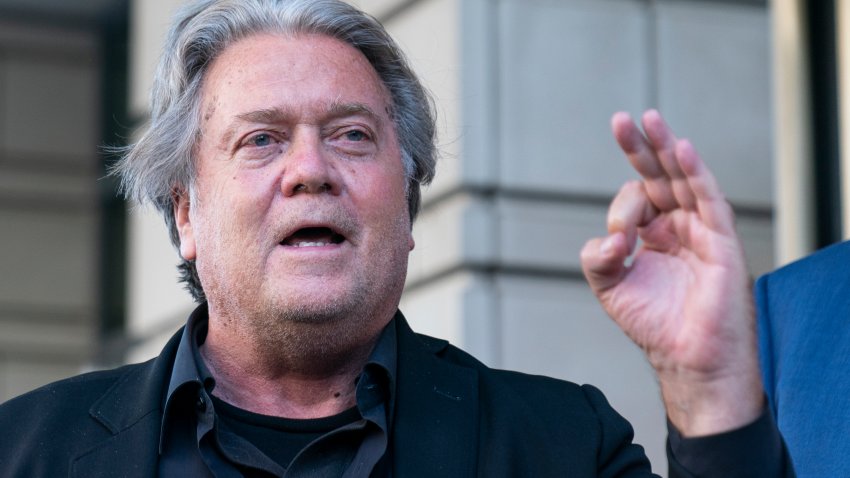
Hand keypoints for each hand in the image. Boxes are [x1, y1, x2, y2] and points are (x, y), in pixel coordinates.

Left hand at [580, 110, 762, 436]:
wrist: (686, 358)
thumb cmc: (654, 325)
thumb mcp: (608, 287)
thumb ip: (596, 258)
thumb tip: (609, 238)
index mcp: (653, 231)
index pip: (634, 196)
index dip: (621, 209)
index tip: (618, 240)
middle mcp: (677, 224)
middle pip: (659, 173)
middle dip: (640, 146)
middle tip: (621, 119)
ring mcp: (700, 228)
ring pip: (683, 177)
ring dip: (667, 147)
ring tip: (649, 119)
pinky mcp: (720, 240)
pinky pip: (709, 199)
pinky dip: (696, 173)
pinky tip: (681, 149)